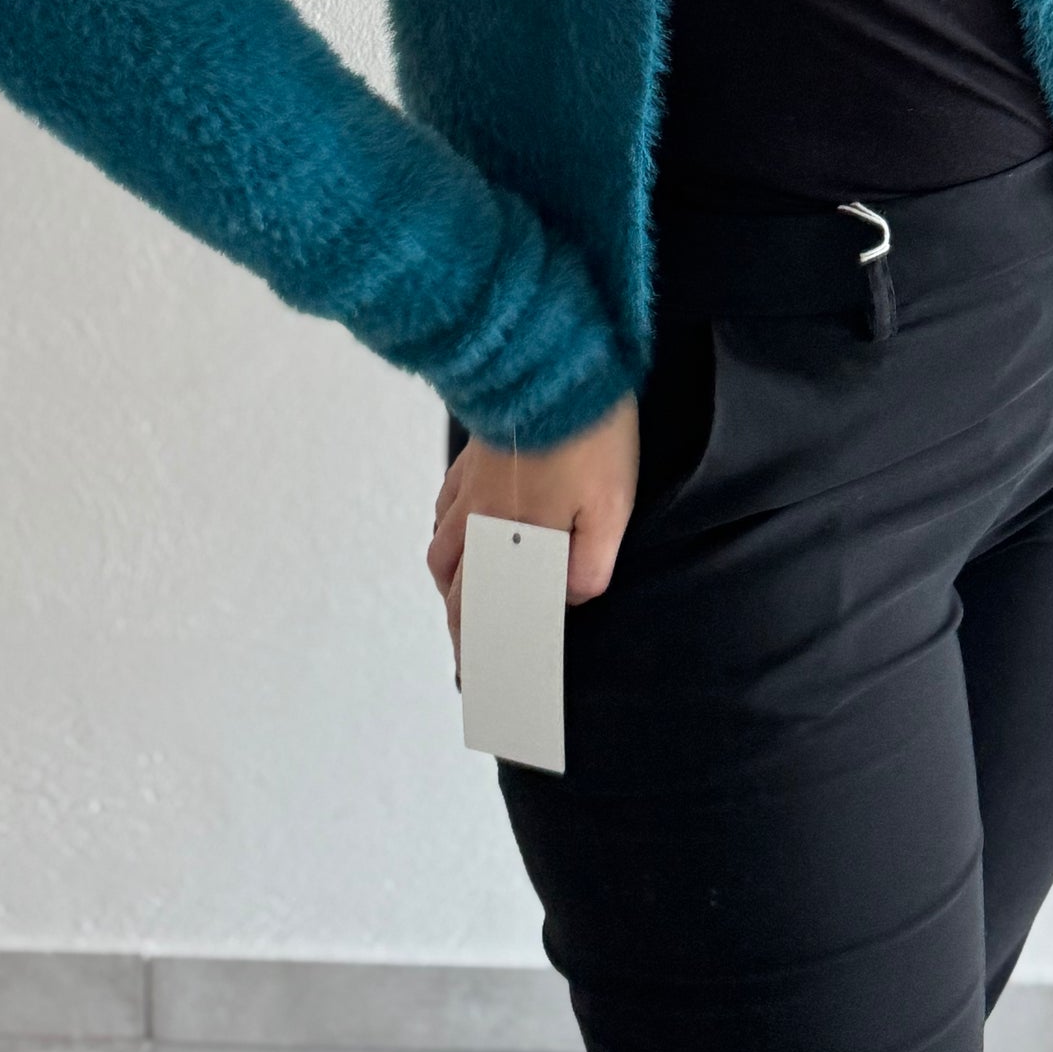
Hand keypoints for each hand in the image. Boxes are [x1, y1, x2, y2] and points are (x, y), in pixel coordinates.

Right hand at [428, 391, 639, 684]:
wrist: (556, 363)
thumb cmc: (589, 437)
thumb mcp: (609, 509)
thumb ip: (588, 565)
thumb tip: (567, 596)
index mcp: (510, 542)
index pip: (486, 616)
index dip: (483, 656)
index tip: (482, 688)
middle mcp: (480, 521)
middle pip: (457, 592)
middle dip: (462, 631)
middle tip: (471, 660)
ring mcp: (470, 486)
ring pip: (443, 552)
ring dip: (450, 587)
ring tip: (462, 604)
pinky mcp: (472, 454)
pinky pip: (445, 506)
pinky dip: (447, 533)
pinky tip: (458, 531)